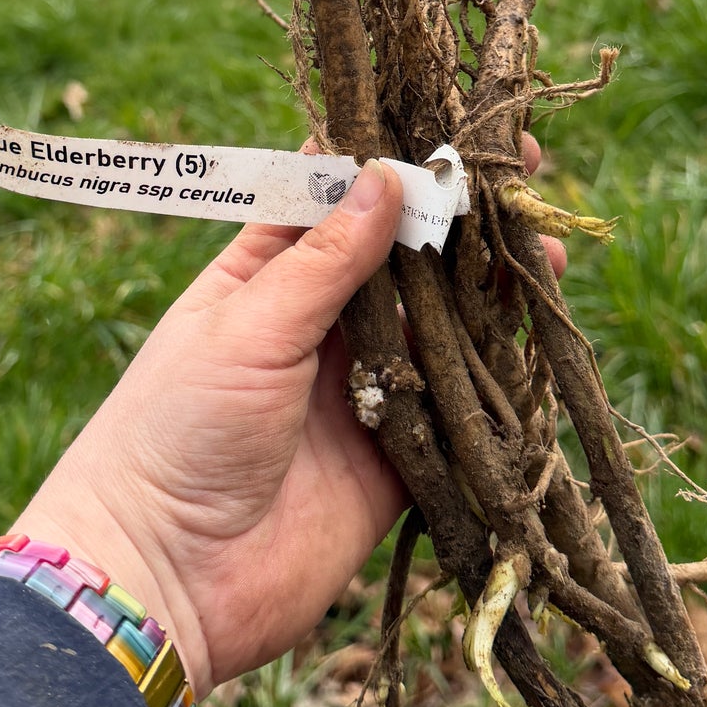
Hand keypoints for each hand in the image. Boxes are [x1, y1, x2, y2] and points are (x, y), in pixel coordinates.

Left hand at [20, 136, 564, 697]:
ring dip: (489, 296)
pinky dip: (495, 383)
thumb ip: (324, 261)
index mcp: (263, 279)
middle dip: (459, 223)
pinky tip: (534, 342)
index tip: (450, 125)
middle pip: (403, 261)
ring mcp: (359, 394)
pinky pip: (456, 414)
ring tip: (542, 254)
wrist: (164, 581)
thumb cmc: (175, 432)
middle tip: (519, 179)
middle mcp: (317, 329)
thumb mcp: (247, 328)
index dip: (392, 162)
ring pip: (441, 332)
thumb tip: (387, 176)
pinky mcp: (394, 463)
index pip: (337, 200)